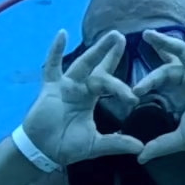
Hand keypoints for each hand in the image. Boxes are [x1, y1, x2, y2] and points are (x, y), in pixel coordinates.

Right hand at [19, 30, 143, 166]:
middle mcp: (80, 88)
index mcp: (91, 98)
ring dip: (96, 50)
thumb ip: (117, 143)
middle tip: (122, 37)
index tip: (134, 99)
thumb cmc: (66, 146)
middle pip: (98, 67)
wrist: (42, 151)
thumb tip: (141, 148)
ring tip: (110, 35)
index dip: (122, 88)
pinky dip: (56, 50)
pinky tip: (62, 33)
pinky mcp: (50, 86)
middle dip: (109, 53)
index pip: (109, 84)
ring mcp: (65, 85)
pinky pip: (52, 65)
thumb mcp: (95, 145)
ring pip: (83, 64)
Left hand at [131, 25, 184, 163]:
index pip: (163, 77)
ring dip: (169, 42)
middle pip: (170, 60)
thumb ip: (161, 144)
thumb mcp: (181, 137)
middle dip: (157, 50)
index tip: (134, 91)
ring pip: (183, 51)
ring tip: (151, 34)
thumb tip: (140, 157)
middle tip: (143, 37)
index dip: (148, 81)